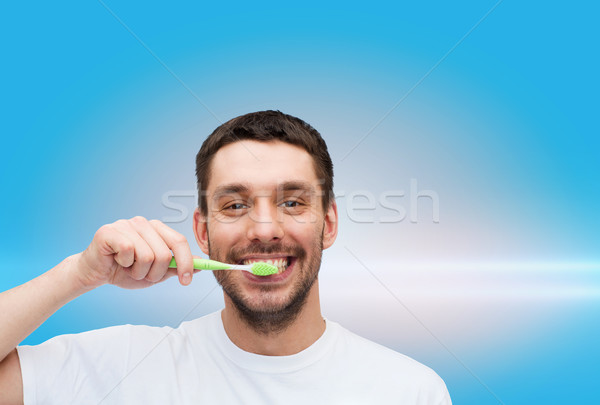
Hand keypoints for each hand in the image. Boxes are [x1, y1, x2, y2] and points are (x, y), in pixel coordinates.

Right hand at [74, 216, 198, 289]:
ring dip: (139, 271)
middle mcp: (143, 223)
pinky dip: (124, 264)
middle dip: (156, 273)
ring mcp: (126, 225)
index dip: (186, 262)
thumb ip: (175, 267)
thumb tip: (201, 266)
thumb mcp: (155, 273)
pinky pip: (129, 252)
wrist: (94, 274)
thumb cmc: (124, 271)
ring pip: (147, 255)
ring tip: (129, 269)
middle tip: (143, 276)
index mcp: (156, 229)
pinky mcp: (110, 231)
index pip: (179, 241)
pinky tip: (117, 262)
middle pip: (164, 253)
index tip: (187, 280)